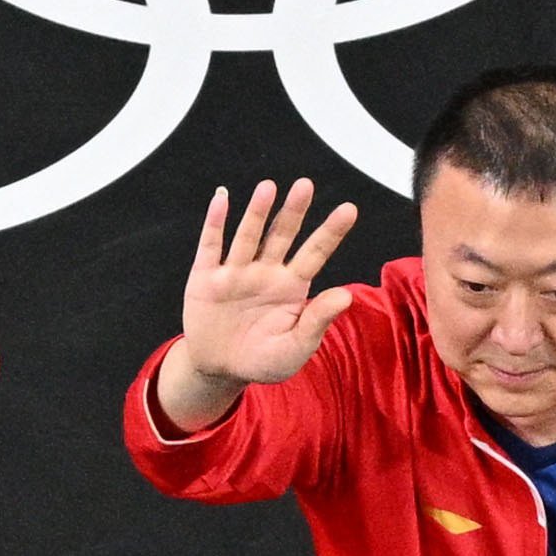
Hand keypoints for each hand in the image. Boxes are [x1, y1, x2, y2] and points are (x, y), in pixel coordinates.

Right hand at [179, 181, 359, 393]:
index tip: (349, 209)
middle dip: (293, 211)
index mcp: (292, 286)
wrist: (220, 370)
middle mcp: (266, 271)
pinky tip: (222, 199)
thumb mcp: (295, 348)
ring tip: (268, 188)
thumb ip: (317, 321)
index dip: (331, 232)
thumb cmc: (263, 360)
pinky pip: (211, 246)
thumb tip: (345, 296)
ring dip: (257, 212)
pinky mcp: (206, 277)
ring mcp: (236, 271)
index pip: (315, 253)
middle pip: (282, 235)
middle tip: (305, 185)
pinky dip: (215, 223)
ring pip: (248, 236)